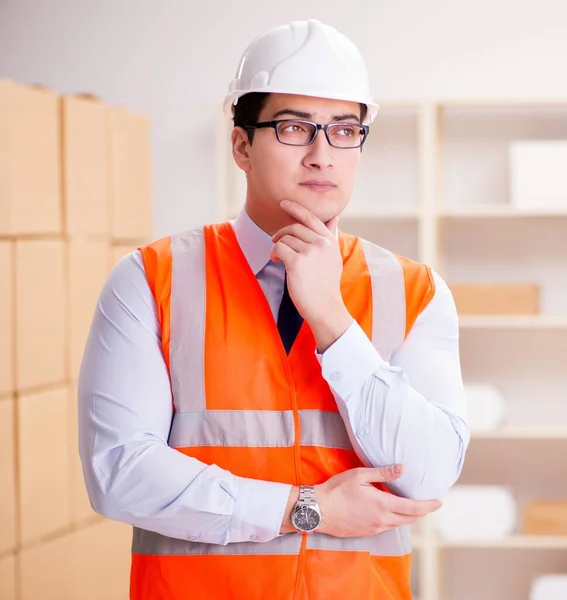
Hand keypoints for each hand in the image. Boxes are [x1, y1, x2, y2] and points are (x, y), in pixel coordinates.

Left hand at [270, 200, 345, 326]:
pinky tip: (276, 261)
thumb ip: (331, 237)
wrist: (325, 306)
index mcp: (330, 241)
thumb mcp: (333, 257)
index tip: (284, 203)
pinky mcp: (297, 262)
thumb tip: (334, 218)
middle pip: (295, 227)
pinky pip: (279, 248)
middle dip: (282, 233)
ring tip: (278, 258)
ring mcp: (310, 252)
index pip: (311, 218)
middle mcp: (321, 243)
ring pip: (285, 239)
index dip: (296, 208)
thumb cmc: (326, 284)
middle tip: (275, 240)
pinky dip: (274, 254)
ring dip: (278, 247)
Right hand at [314, 465, 441, 537]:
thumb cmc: (337, 490)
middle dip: (422, 512)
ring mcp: (373, 529)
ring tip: (411, 507)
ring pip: (398, 525)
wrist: (318, 511)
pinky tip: (390, 512)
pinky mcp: (365, 533)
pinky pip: (386, 527)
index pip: (413, 508)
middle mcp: (381, 520)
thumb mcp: (360, 475)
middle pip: (409, 519)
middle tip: (429, 504)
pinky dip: (394, 520)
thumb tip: (402, 469)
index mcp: (382, 505)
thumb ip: (382, 473)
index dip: (428, 506)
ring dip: (408, 517)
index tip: (439, 502)